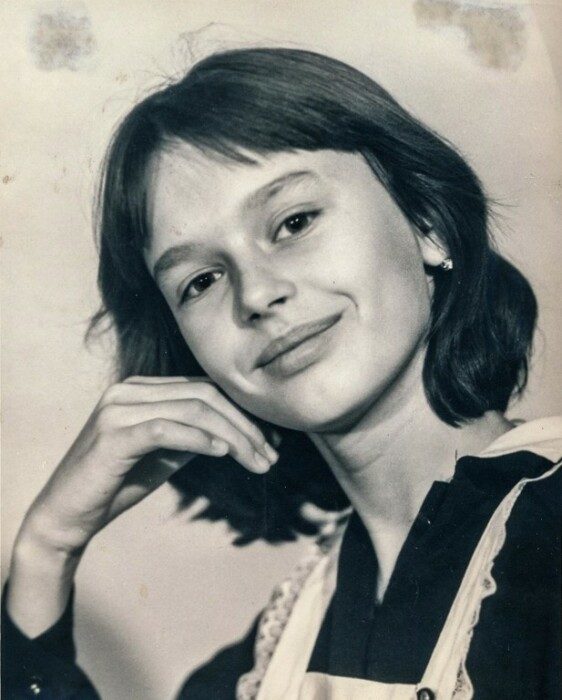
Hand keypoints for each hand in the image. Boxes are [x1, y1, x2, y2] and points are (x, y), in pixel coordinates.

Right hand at [20, 376, 277, 555]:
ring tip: (258, 461)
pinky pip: (167, 429)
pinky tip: (224, 452)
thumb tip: (238, 432)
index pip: (204, 390)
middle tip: (270, 456)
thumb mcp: (164, 454)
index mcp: (142, 389)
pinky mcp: (112, 434)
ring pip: (193, 409)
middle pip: (204, 395)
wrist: (66, 515)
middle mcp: (130, 389)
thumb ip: (194, 435)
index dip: (242, 413)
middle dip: (245, 426)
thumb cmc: (116, 483)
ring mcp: (119, 408)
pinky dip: (200, 439)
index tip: (270, 441)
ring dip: (234, 436)